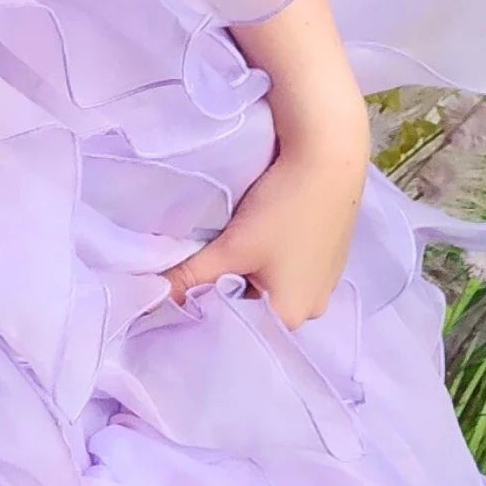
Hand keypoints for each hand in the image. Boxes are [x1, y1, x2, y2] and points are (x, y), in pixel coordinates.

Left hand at [166, 120, 368, 327]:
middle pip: (255, 310)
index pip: (237, 328)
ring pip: (272, 290)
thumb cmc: (283, 209)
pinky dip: (271, 262)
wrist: (330, 158)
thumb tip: (155, 296)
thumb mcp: (232, 246)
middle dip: (228, 292)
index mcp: (291, 317)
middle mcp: (313, 309)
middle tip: (204, 269)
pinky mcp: (329, 259)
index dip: (209, 310)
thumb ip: (191, 276)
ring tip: (231, 250)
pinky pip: (290, 272)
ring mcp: (325, 284)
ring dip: (249, 275)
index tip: (187, 291)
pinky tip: (261, 238)